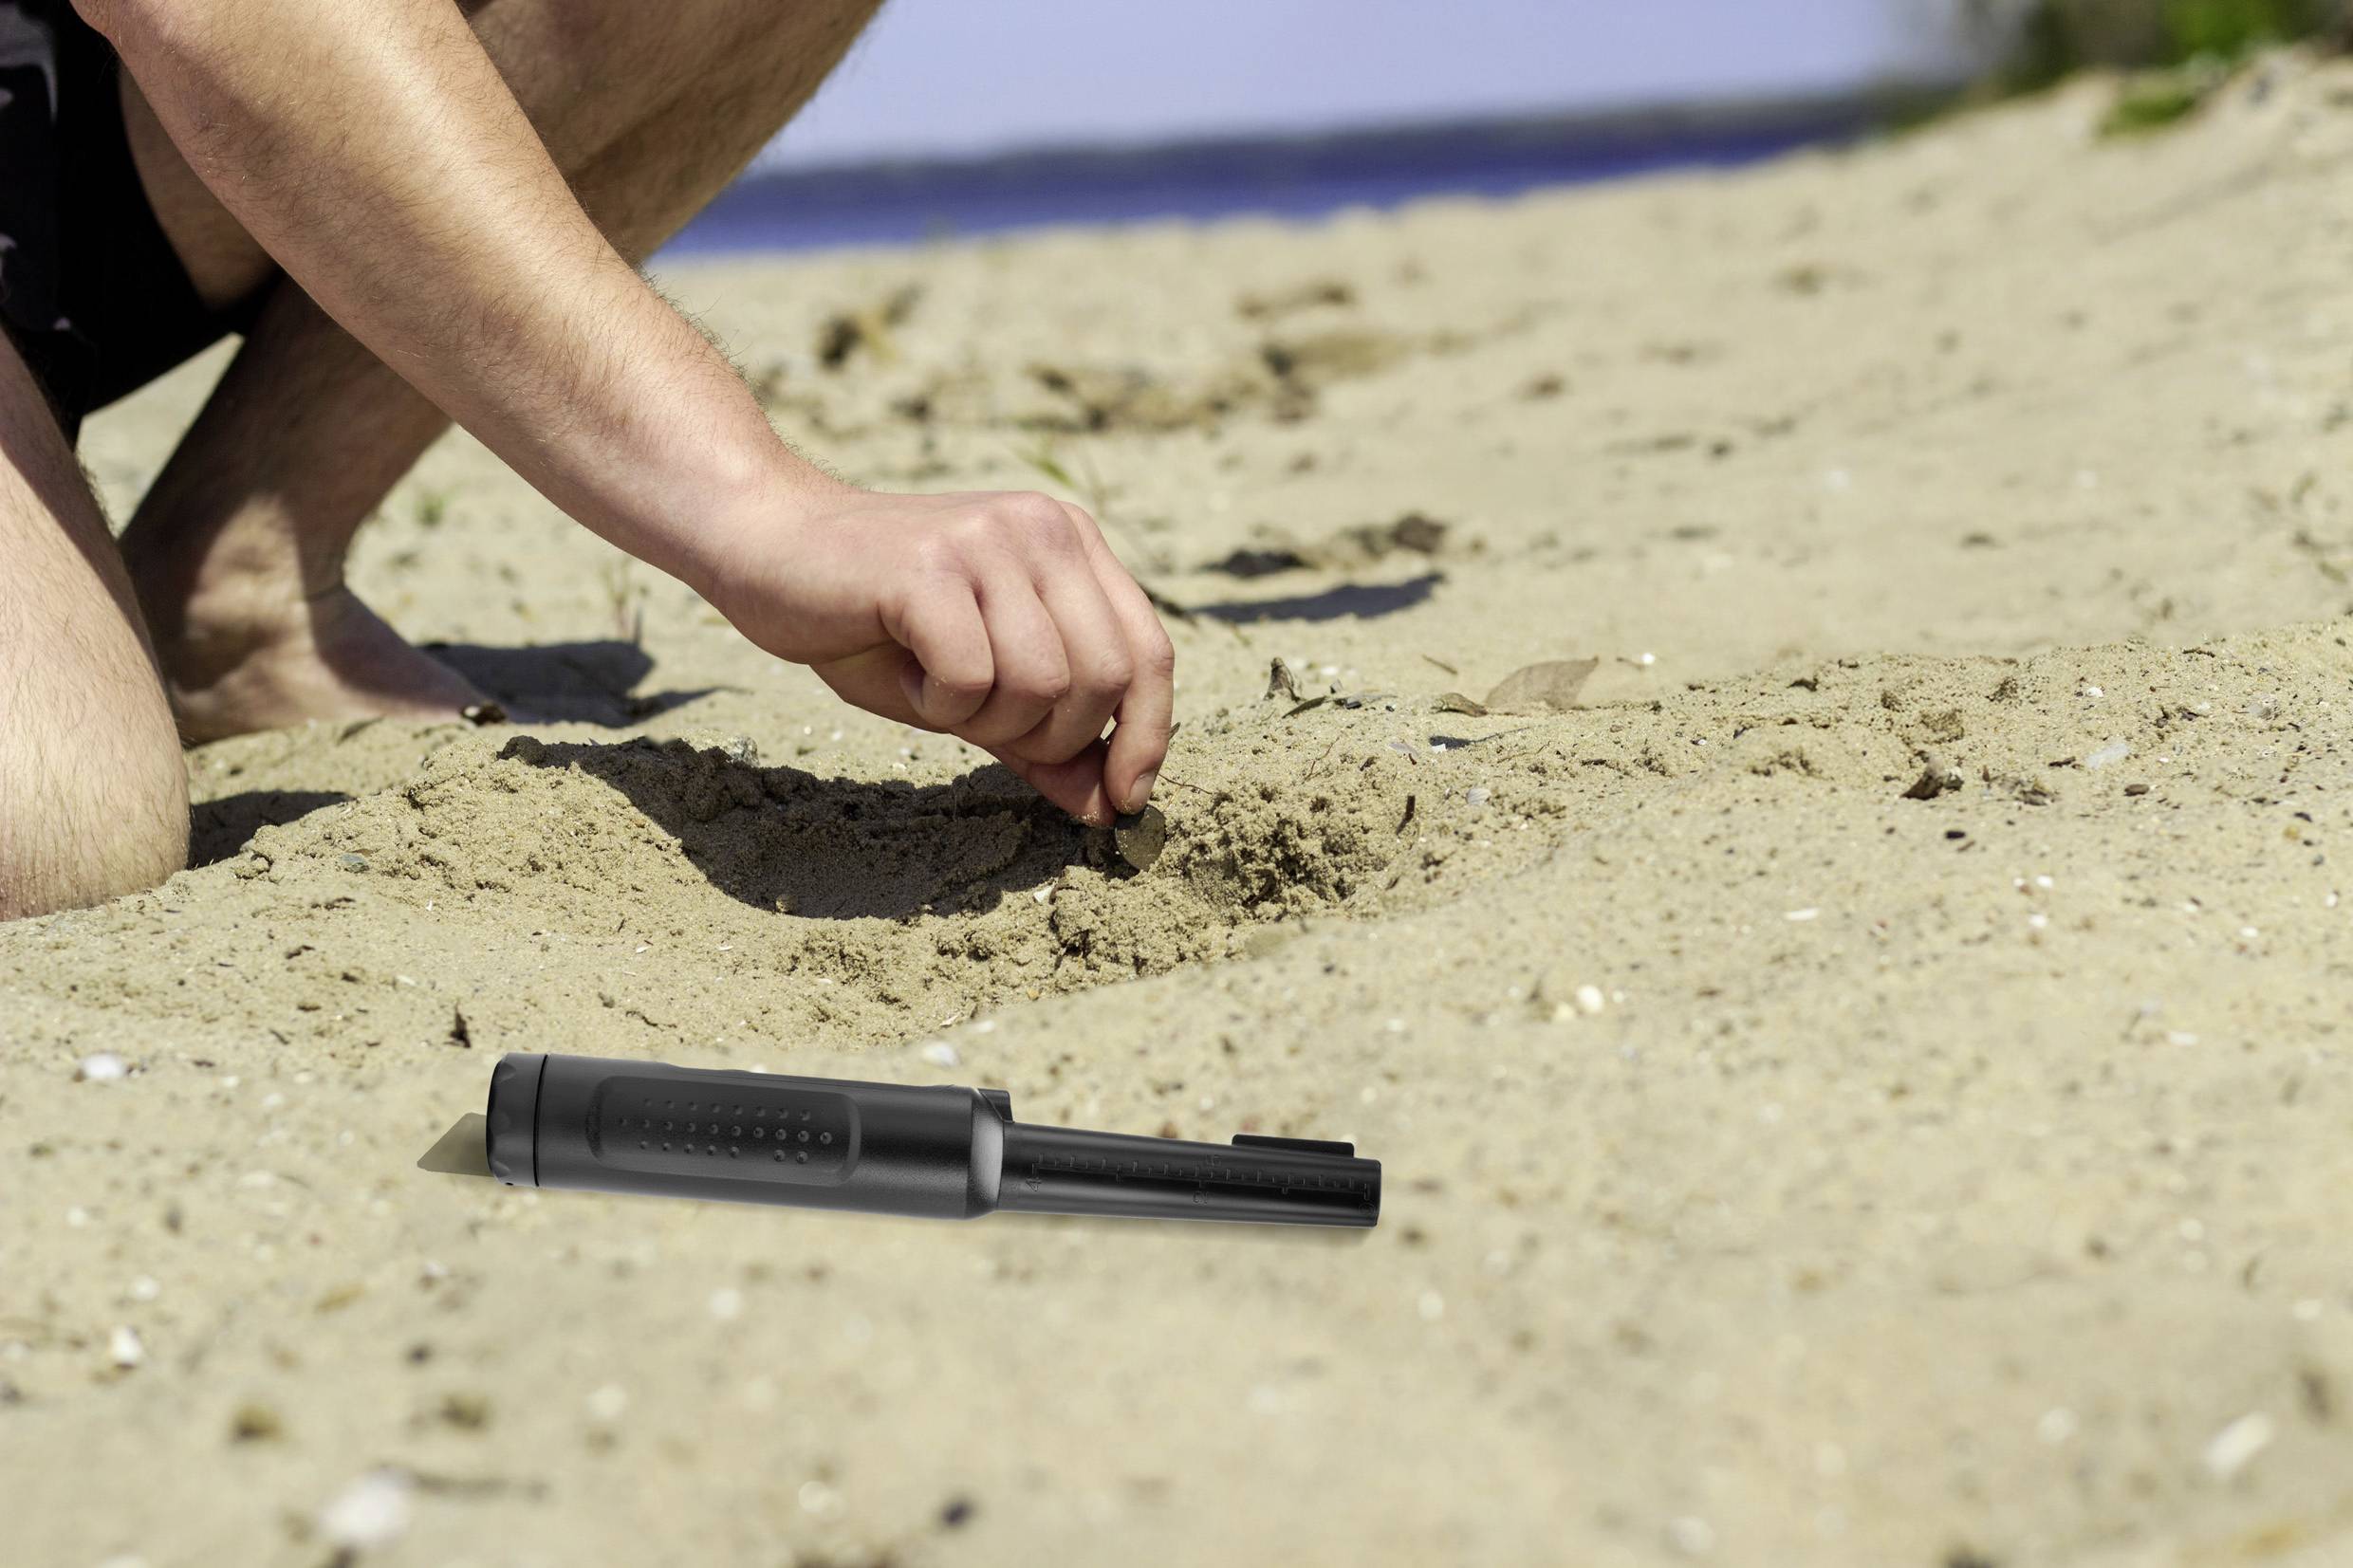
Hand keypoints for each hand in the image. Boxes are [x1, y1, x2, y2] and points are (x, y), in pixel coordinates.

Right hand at [706, 488, 1174, 824]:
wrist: (766, 546)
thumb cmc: (875, 624)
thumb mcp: (977, 691)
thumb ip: (1046, 740)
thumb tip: (1108, 810)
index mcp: (1072, 545)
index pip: (1150, 652)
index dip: (1146, 737)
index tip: (1120, 802)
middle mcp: (1044, 530)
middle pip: (1105, 678)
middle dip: (1050, 737)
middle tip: (980, 723)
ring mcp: (989, 541)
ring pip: (1043, 685)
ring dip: (985, 720)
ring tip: (934, 687)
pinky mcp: (931, 567)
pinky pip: (973, 679)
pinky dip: (938, 704)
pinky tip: (903, 671)